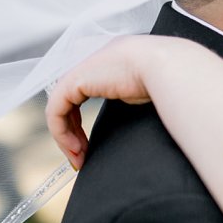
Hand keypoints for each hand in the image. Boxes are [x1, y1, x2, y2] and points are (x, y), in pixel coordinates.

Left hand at [45, 35, 187, 168]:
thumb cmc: (166, 80)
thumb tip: (129, 125)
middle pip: (68, 105)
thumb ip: (128, 100)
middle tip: (80, 159)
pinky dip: (61, 133)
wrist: (166, 67)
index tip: (87, 149)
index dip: (80, 124)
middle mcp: (92, 64)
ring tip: (78, 159)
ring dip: (66, 139)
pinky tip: (75, 149)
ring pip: (59, 110)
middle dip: (71, 135)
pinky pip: (56, 111)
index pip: (83, 95)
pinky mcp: (73, 81)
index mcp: (108, 63)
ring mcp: (80, 70)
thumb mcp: (143, 92)